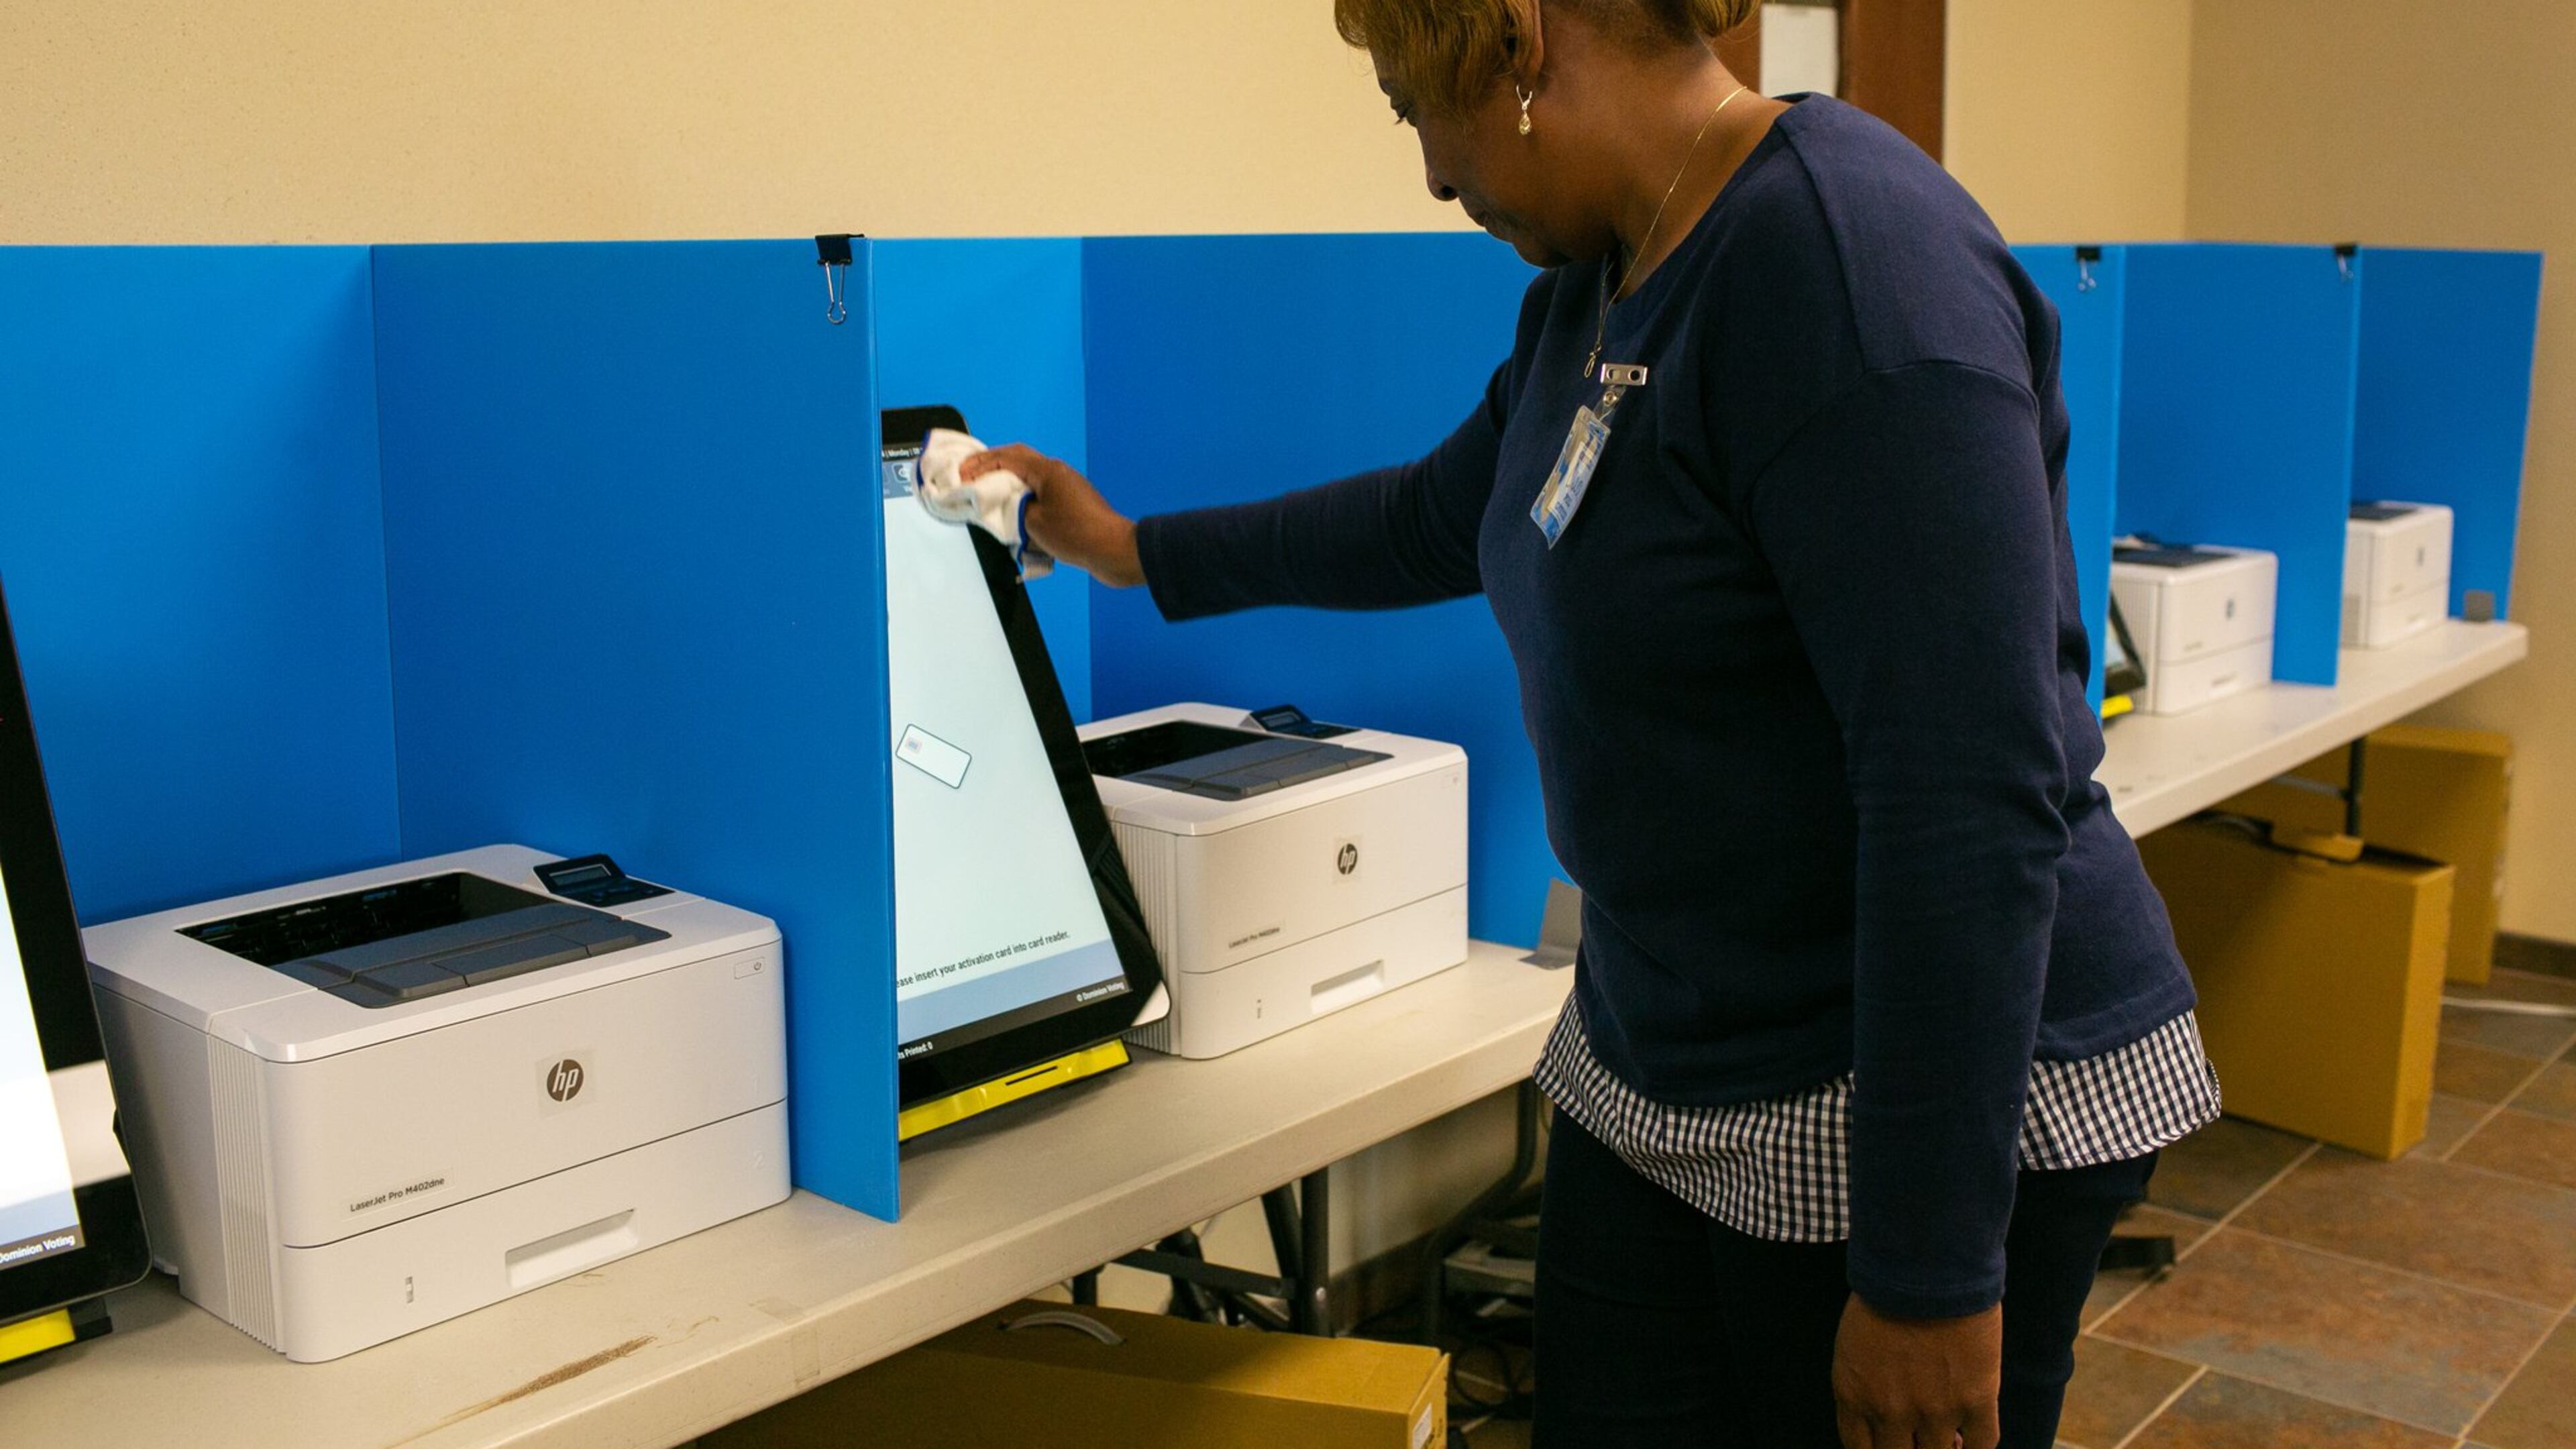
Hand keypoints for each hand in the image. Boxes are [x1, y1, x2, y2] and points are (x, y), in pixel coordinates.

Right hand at [958, 443, 1144, 587]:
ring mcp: (1067, 487)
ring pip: (1030, 478)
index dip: (980, 465)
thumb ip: (1013, 509)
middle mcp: (1057, 472)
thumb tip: (1006, 506)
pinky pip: (1041, 495)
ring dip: (1009, 483)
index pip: (1006, 457)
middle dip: (992, 466)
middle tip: (971, 476)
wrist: (1114, 551)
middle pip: (1018, 459)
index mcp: (1046, 470)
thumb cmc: (1076, 534)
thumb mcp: (1033, 523)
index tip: (961, 476)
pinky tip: (1014, 513)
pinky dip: (1023, 500)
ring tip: (988, 494)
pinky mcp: (1073, 504)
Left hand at [1831, 1296, 2001, 1448]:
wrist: (1924, 1266)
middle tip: (1920, 1436)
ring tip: (1950, 1434)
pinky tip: (1973, 1432)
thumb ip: (1864, 1382)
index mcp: (1853, 1395)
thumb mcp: (1854, 1343)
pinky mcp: (1975, 1400)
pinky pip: (1983, 1443)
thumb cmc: (1885, 1291)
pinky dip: (1977, 1444)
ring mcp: (1933, 1411)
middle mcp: (1889, 1412)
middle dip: (1909, 1448)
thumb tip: (1883, 1412)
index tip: (1892, 1441)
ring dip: (1945, 1447)